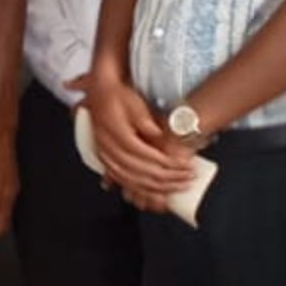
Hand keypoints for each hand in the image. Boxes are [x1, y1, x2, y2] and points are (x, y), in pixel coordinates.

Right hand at [79, 69, 194, 205]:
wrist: (99, 93)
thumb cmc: (118, 96)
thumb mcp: (134, 103)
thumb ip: (145, 121)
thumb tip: (157, 136)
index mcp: (117, 134)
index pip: (146, 155)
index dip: (167, 163)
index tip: (184, 165)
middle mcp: (109, 148)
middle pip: (141, 172)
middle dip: (167, 178)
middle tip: (187, 179)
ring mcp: (106, 156)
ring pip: (133, 181)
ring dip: (156, 188)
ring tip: (176, 188)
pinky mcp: (106, 160)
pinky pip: (124, 181)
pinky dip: (141, 189)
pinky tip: (153, 192)